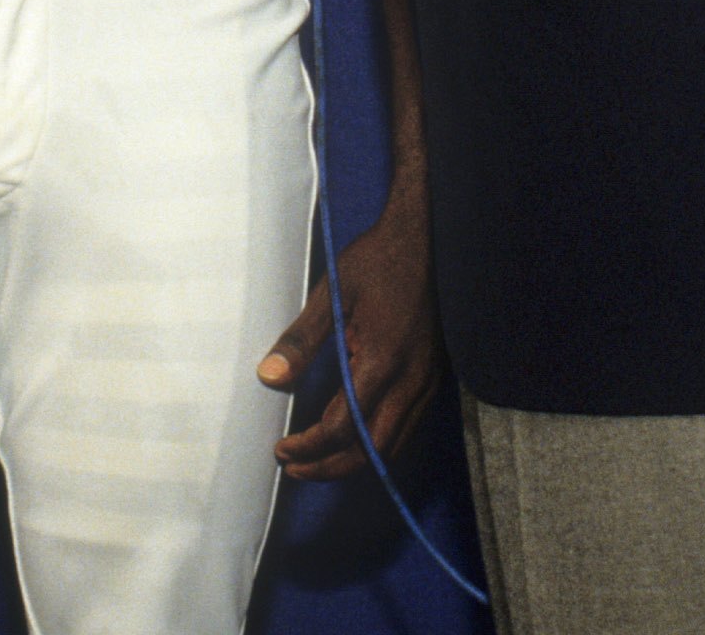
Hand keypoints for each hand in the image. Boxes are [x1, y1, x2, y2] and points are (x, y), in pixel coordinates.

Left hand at [261, 193, 440, 480]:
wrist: (427, 237)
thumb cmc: (378, 260)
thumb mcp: (333, 293)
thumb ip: (301, 340)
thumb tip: (270, 377)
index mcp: (382, 360)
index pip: (342, 428)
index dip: (309, 447)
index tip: (281, 448)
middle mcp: (410, 380)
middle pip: (371, 451)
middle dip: (330, 467)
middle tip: (294, 466)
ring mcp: (427, 381)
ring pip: (393, 445)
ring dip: (355, 460)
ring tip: (319, 459)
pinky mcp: (434, 377)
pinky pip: (408, 427)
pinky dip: (379, 444)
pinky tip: (356, 436)